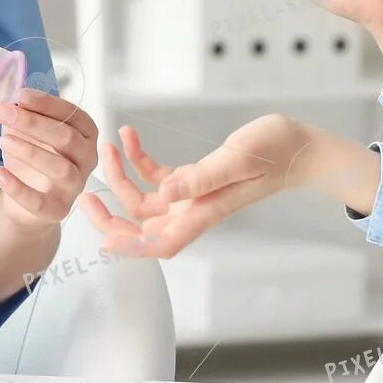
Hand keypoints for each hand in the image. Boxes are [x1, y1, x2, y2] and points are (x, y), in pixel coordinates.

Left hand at [0, 88, 97, 230]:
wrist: (26, 200)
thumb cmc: (31, 155)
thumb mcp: (20, 123)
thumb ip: (9, 93)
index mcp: (85, 132)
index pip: (72, 115)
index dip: (47, 103)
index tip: (20, 94)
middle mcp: (87, 158)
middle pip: (67, 139)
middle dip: (34, 123)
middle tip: (4, 111)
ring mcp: (74, 187)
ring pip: (60, 169)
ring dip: (31, 152)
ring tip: (2, 140)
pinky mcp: (56, 210)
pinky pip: (40, 201)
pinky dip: (18, 187)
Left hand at [78, 115, 312, 258]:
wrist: (296, 145)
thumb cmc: (273, 153)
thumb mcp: (236, 160)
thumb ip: (200, 178)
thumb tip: (165, 192)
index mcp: (203, 213)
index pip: (159, 243)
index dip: (130, 247)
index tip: (102, 240)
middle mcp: (193, 210)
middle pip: (142, 226)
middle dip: (111, 214)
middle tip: (86, 195)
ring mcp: (192, 196)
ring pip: (144, 199)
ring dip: (122, 176)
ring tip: (110, 146)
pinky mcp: (194, 178)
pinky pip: (157, 176)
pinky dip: (140, 159)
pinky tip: (130, 136)